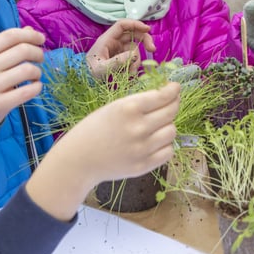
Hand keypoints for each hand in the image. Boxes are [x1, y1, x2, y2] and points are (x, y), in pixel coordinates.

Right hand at [0, 27, 44, 125]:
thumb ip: (8, 44)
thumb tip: (30, 30)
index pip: (11, 36)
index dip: (31, 35)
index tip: (41, 39)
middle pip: (23, 50)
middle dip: (38, 53)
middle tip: (40, 58)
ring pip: (27, 70)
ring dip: (38, 72)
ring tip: (35, 75)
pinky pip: (28, 91)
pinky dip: (37, 87)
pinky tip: (35, 86)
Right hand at [25, 82, 179, 220]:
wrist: (78, 159)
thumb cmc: (95, 129)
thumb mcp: (115, 107)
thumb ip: (141, 102)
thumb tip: (169, 94)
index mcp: (128, 108)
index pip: (163, 96)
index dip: (173, 90)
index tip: (175, 88)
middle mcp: (138, 127)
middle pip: (171, 112)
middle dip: (173, 105)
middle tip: (170, 104)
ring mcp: (142, 148)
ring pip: (172, 131)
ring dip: (167, 126)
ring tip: (156, 127)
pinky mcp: (144, 165)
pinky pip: (168, 151)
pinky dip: (165, 146)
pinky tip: (154, 143)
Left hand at [86, 19, 154, 77]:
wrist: (85, 82)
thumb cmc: (89, 74)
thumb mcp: (101, 69)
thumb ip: (117, 62)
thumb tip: (134, 55)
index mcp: (106, 40)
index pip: (122, 25)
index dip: (135, 24)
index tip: (147, 29)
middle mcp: (113, 43)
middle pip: (133, 34)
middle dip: (144, 40)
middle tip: (152, 50)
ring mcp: (118, 50)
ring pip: (134, 49)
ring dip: (137, 60)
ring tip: (131, 73)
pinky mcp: (121, 58)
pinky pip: (132, 59)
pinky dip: (134, 66)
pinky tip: (129, 74)